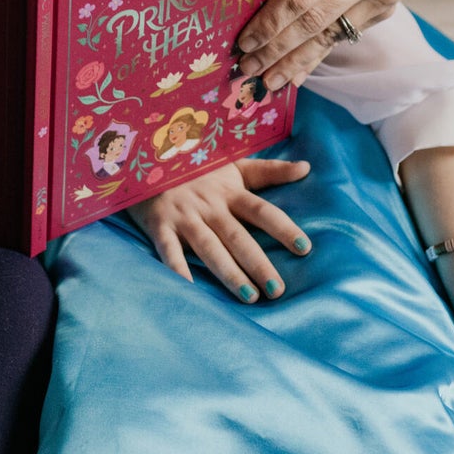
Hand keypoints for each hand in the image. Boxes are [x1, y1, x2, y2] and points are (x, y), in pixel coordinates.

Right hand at [126, 158, 310, 298]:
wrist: (146, 157)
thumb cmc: (196, 166)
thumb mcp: (232, 163)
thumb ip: (268, 170)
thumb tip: (307, 167)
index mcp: (229, 191)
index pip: (261, 211)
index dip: (283, 228)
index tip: (305, 248)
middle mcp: (209, 205)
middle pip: (237, 236)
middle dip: (257, 263)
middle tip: (277, 289)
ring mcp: (183, 215)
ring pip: (209, 247)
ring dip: (228, 272)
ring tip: (249, 297)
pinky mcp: (159, 225)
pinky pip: (168, 250)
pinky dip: (177, 269)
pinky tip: (189, 290)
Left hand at [235, 0, 405, 91]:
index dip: (270, 21)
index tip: (243, 41)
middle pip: (314, 22)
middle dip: (277, 48)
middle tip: (246, 67)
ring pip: (329, 36)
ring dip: (294, 62)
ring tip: (266, 81)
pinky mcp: (384, 10)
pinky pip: (342, 37)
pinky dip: (315, 56)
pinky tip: (294, 76)